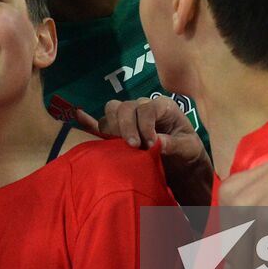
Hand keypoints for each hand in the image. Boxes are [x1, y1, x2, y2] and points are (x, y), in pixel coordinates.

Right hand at [78, 98, 210, 204]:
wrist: (182, 161)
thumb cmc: (188, 151)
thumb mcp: (189, 148)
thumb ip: (175, 144)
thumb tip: (157, 143)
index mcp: (163, 106)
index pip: (147, 107)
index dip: (145, 125)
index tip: (150, 145)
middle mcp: (144, 107)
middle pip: (125, 106)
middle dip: (126, 126)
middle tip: (134, 146)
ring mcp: (130, 117)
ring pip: (112, 111)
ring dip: (113, 127)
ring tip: (121, 145)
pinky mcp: (119, 130)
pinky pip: (100, 122)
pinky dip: (89, 121)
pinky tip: (78, 117)